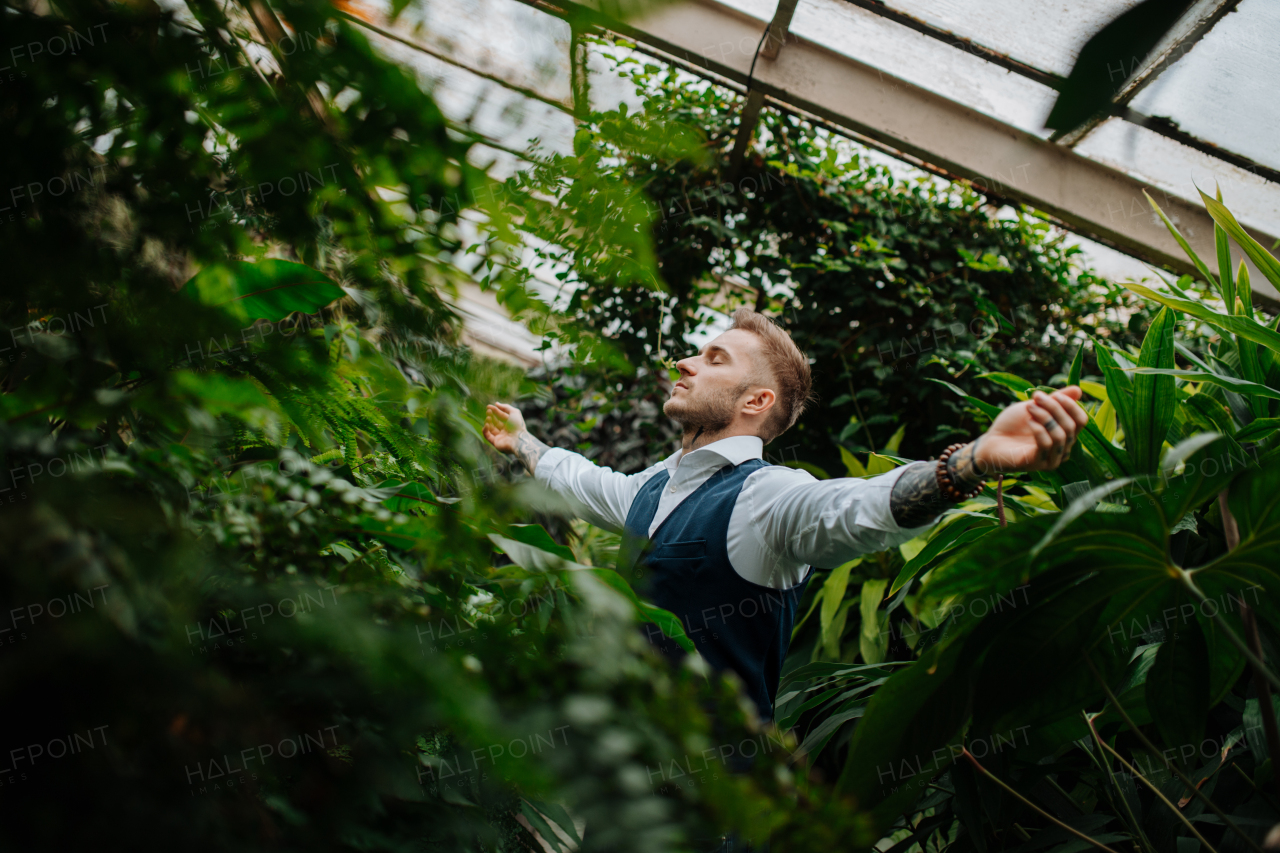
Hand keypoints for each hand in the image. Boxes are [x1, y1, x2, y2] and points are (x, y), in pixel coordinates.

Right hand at [483, 403, 526, 452]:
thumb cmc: (518, 426)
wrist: (518, 440)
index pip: (501, 416)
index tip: (488, 406)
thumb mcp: (514, 412)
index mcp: (511, 424)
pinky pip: (488, 436)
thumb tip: (496, 403)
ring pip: (491, 429)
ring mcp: (500, 437)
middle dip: (491, 416)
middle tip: (488, 411)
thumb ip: (506, 407)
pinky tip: (486, 424)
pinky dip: (485, 430)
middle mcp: (506, 431)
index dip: (495, 411)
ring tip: (488, 418)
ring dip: (488, 422)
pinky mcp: (496, 443)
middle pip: (496, 422)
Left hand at [973, 387, 1087, 473]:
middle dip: (1054, 407)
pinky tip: (1028, 422)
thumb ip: (1055, 400)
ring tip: (1028, 407)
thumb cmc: (1012, 425)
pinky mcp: (1038, 464)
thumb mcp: (1034, 407)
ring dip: (1045, 417)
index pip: (1081, 421)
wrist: (989, 442)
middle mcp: (1063, 449)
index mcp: (1065, 435)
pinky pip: (1046, 445)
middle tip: (1036, 397)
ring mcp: (1051, 459)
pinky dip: (1038, 430)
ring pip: (1060, 436)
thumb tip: (1078, 389)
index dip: (1071, 406)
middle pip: (1071, 426)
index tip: (1055, 394)